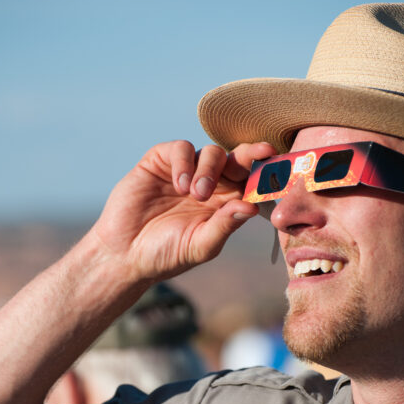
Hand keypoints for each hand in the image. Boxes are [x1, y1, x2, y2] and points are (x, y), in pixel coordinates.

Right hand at [91, 140, 275, 281]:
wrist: (124, 253)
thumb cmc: (166, 255)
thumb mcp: (201, 245)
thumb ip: (225, 225)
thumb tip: (253, 207)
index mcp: (225, 203)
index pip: (252, 182)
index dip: (266, 171)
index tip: (279, 163)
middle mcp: (210, 183)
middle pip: (237, 159)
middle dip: (251, 154)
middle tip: (260, 154)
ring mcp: (185, 171)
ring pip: (212, 152)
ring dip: (210, 168)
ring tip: (196, 194)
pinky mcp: (160, 162)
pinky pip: (181, 148)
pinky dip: (184, 162)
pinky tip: (179, 186)